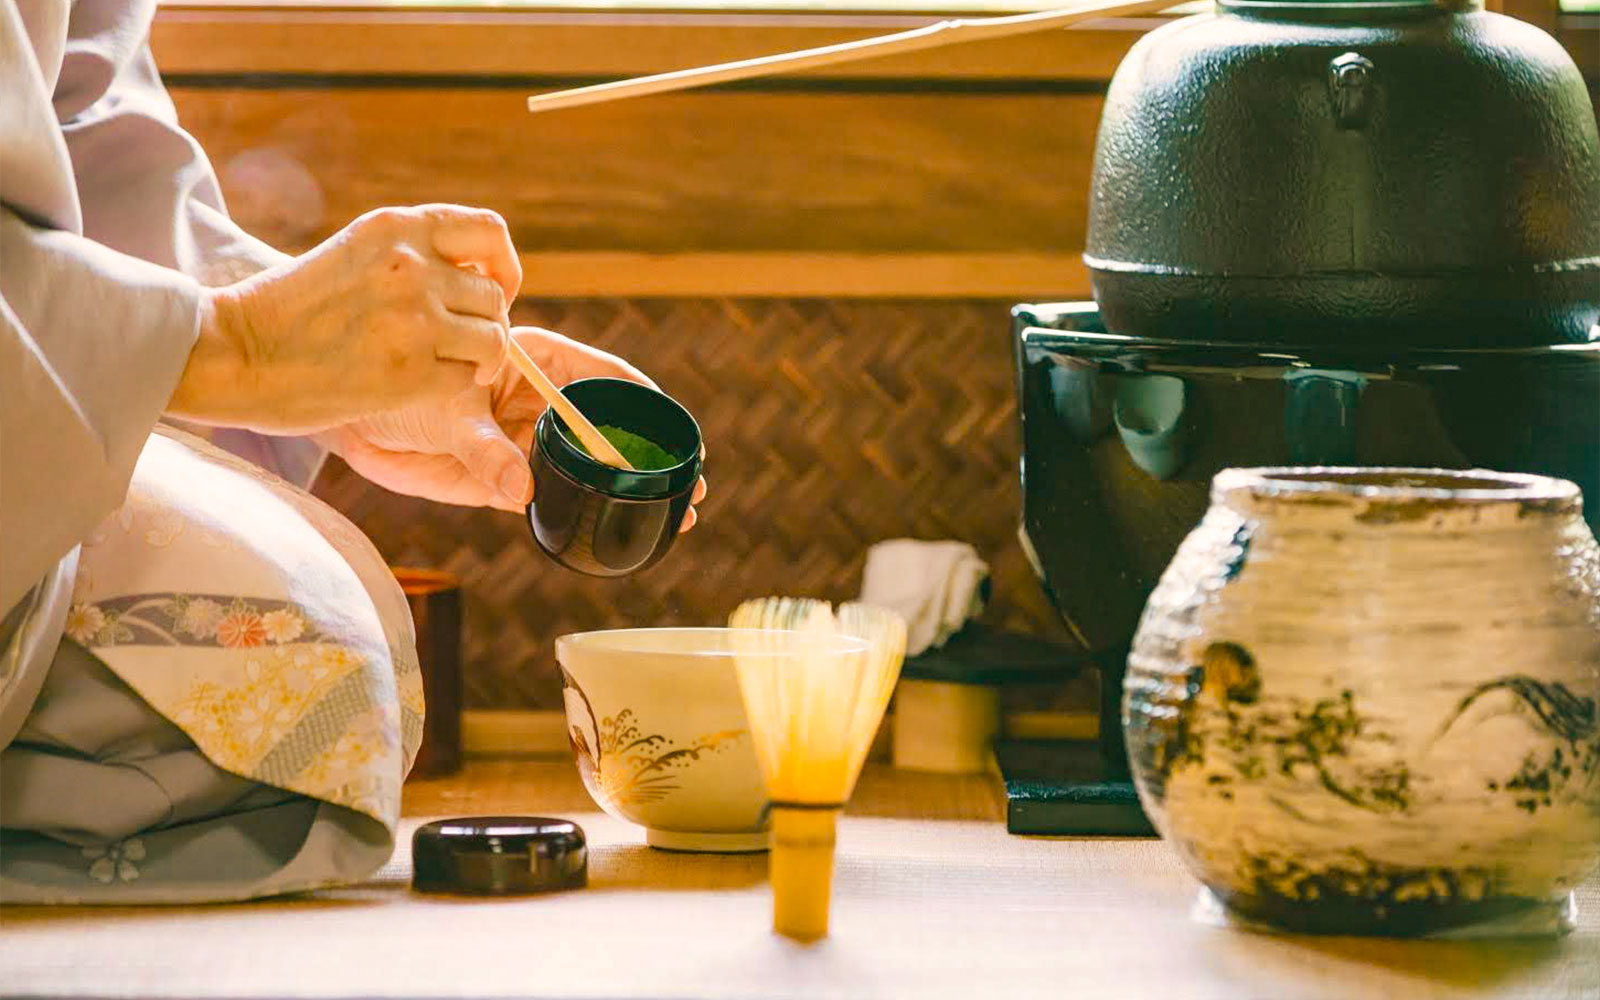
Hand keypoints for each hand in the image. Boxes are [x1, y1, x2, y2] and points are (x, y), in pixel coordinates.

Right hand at [167, 205, 520, 433]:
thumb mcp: (355, 254)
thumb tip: (478, 278)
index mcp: (397, 228)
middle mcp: (412, 266)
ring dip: (480, 359)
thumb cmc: (290, 309)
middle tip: (457, 344)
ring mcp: (414, 319)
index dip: (504, 267)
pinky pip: (466, 380)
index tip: (494, 290)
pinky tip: (422, 387)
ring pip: (494, 338)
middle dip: (486, 324)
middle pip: (496, 296)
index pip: (490, 232)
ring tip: (449, 367)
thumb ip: (413, 256)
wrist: (233, 351)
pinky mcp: (411, 372)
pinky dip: (454, 388)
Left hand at [318, 327, 708, 528]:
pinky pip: (554, 501)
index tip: (679, 435)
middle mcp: (538, 401)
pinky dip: (585, 517)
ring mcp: (524, 442)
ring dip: (628, 493)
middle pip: (611, 428)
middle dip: (653, 459)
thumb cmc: (386, 382)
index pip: (608, 378)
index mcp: (535, 359)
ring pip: (589, 470)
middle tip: (691, 490)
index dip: (647, 406)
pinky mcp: (503, 482)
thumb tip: (524, 489)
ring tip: (675, 518)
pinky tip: (618, 533)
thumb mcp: (439, 409)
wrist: (339, 416)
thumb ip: (484, 449)